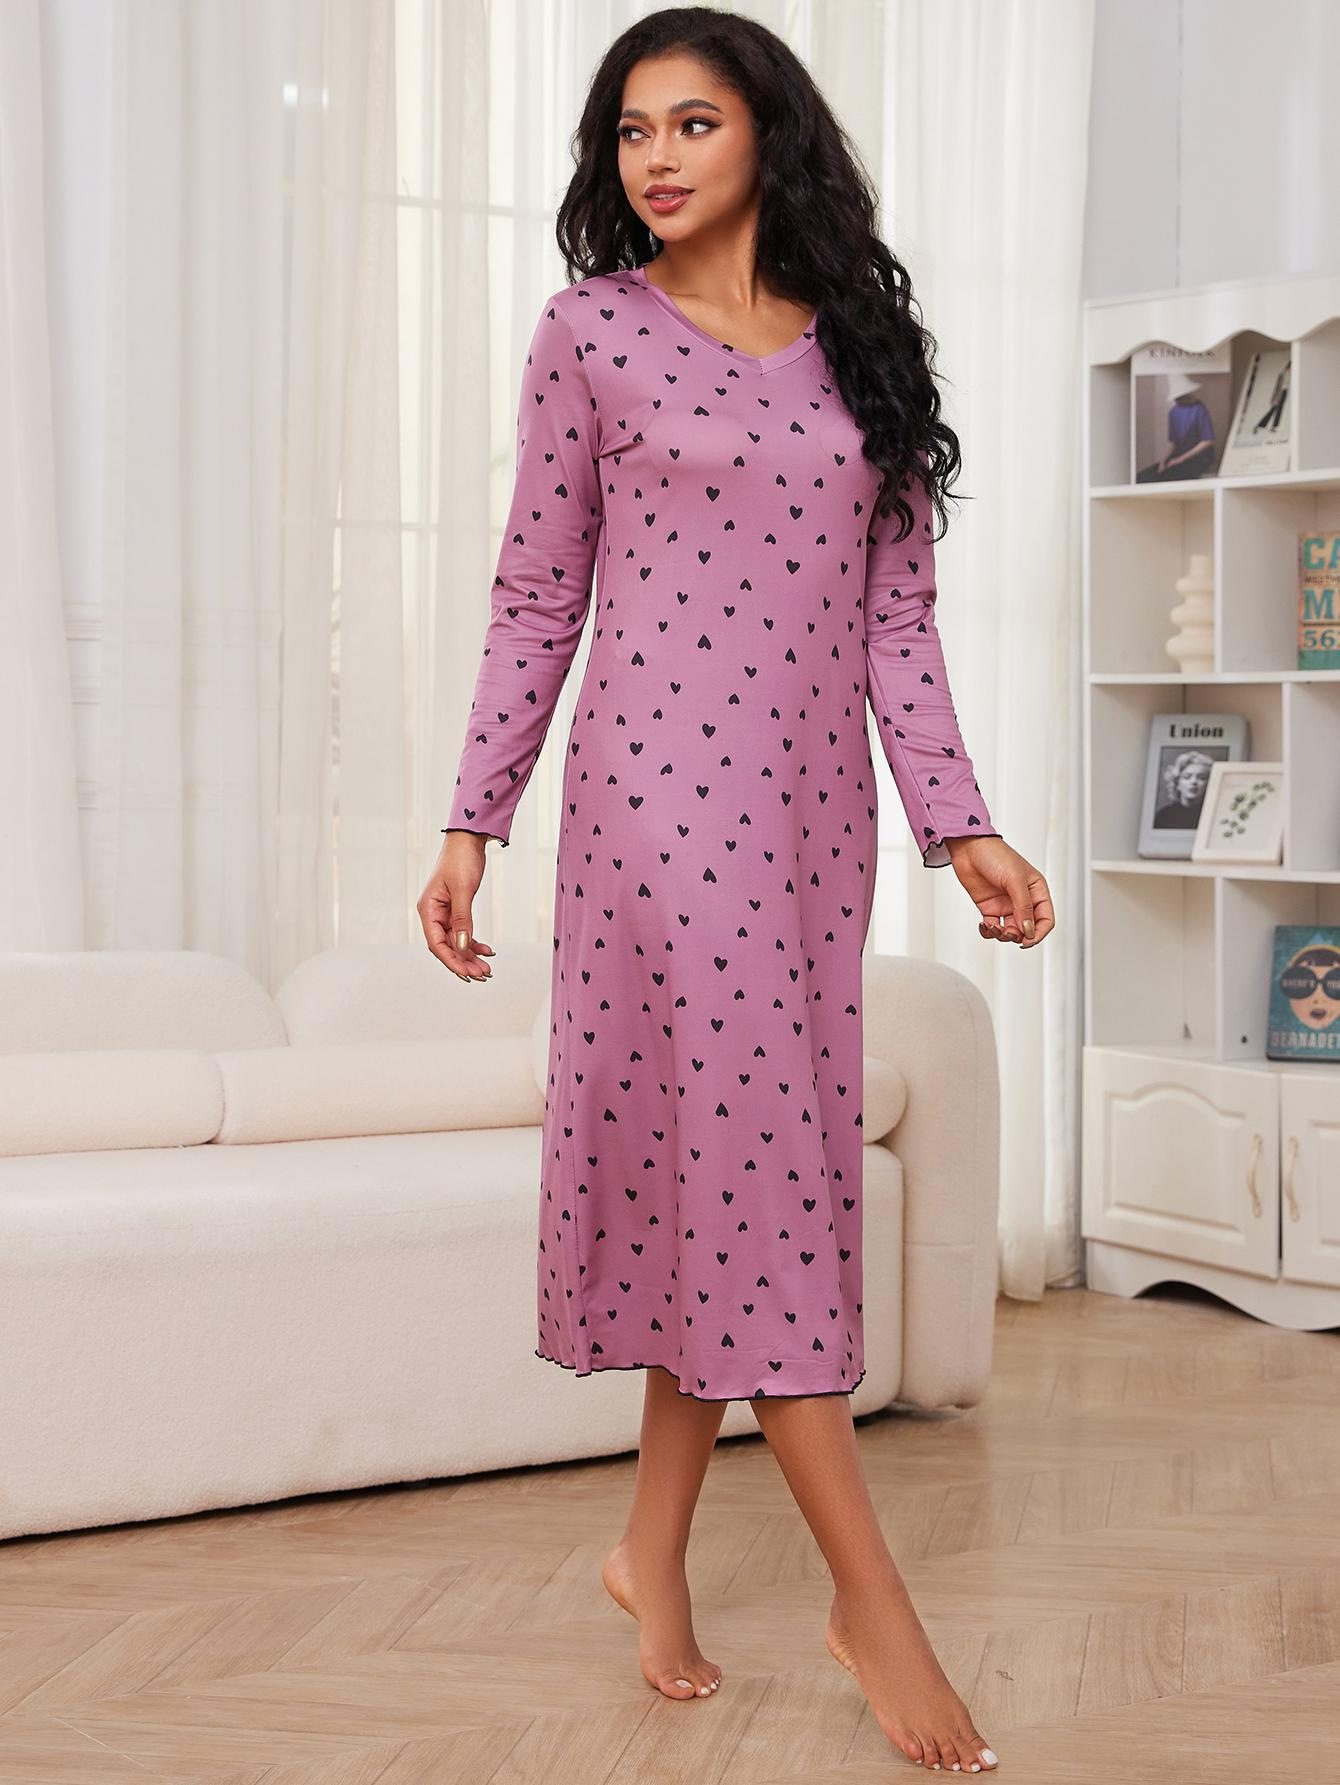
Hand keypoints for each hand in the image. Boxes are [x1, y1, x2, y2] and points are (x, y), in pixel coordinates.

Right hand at [418, 831, 497, 981]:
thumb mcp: (463, 890)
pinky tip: (487, 950)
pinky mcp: (456, 910)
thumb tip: (464, 946)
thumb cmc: (461, 860)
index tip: (467, 973)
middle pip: (446, 946)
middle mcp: (433, 914)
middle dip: (463, 962)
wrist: (468, 840)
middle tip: (482, 975)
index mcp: (428, 909)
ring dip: (470, 956)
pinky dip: (474, 943)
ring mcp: (444, 913)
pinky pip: (463, 932)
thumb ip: (463, 919)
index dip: (451, 961)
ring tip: (486, 968)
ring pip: (456, 942)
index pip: (437, 943)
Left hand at [944, 835, 1052, 948]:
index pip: (1046, 919)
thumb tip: (1029, 930)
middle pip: (1028, 929)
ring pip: (1011, 932)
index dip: (1039, 933)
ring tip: (993, 927)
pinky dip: (989, 932)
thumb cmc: (995, 855)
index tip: (1027, 940)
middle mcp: (1023, 900)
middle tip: (1007, 933)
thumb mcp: (1014, 880)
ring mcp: (1006, 905)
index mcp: (1036, 891)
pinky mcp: (990, 908)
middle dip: (1018, 936)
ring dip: (1002, 935)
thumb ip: (1023, 906)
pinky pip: (993, 928)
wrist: (969, 849)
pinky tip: (984, 925)